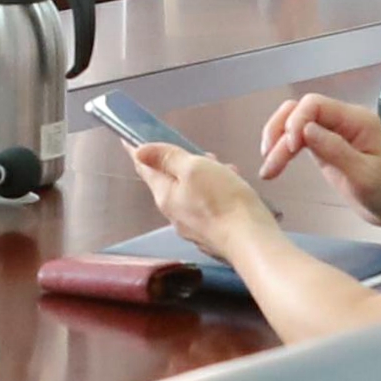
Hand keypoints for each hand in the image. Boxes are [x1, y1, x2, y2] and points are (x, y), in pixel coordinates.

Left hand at [131, 135, 275, 257]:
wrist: (251, 241)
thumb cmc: (225, 204)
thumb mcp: (194, 168)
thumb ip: (167, 158)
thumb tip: (140, 151)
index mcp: (165, 195)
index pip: (144, 168)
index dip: (137, 150)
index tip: (128, 139)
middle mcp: (174, 214)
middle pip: (170, 180)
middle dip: (183, 162)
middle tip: (201, 153)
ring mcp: (193, 226)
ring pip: (192, 192)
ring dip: (205, 177)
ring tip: (226, 171)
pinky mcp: (211, 233)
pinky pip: (207, 206)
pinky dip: (216, 194)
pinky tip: (233, 190)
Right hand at [255, 93, 380, 216]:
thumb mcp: (365, 175)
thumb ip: (335, 150)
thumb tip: (306, 131)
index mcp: (357, 121)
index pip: (315, 105)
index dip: (297, 121)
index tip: (291, 146)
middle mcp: (343, 123)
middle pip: (299, 111)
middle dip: (280, 130)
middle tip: (270, 156)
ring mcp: (334, 135)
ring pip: (295, 125)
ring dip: (277, 142)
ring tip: (268, 167)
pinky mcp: (327, 150)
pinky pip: (299, 141)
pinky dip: (284, 152)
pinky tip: (275, 166)